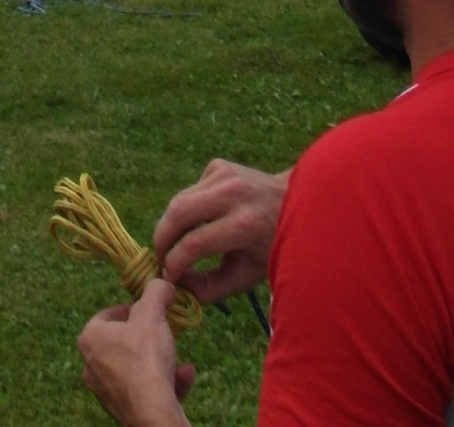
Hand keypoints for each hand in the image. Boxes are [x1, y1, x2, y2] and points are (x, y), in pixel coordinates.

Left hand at [76, 281, 193, 426]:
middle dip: (147, 337)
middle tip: (164, 332)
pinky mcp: (123, 409)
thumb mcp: (152, 314)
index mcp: (90, 338)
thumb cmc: (145, 358)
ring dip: (160, 361)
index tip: (149, 310)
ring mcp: (106, 390)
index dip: (130, 309)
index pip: (106, 315)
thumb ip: (156, 293)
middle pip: (122, 343)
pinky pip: (145, 389)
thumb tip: (162, 283)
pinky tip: (184, 375)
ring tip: (177, 357)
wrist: (152, 412)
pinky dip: (164, 381)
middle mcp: (91, 365)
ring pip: (136, 368)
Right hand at [155, 158, 287, 305]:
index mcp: (244, 224)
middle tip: (159, 258)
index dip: (174, 263)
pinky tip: (200, 220)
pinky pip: (192, 190)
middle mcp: (232, 193)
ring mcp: (224, 173)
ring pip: (180, 199)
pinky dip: (188, 208)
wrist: (294, 203)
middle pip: (178, 212)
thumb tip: (178, 288)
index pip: (194, 243)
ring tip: (172, 245)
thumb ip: (211, 287)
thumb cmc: (272, 246)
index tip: (167, 277)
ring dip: (170, 224)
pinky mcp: (219, 165)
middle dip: (161, 238)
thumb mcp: (248, 274)